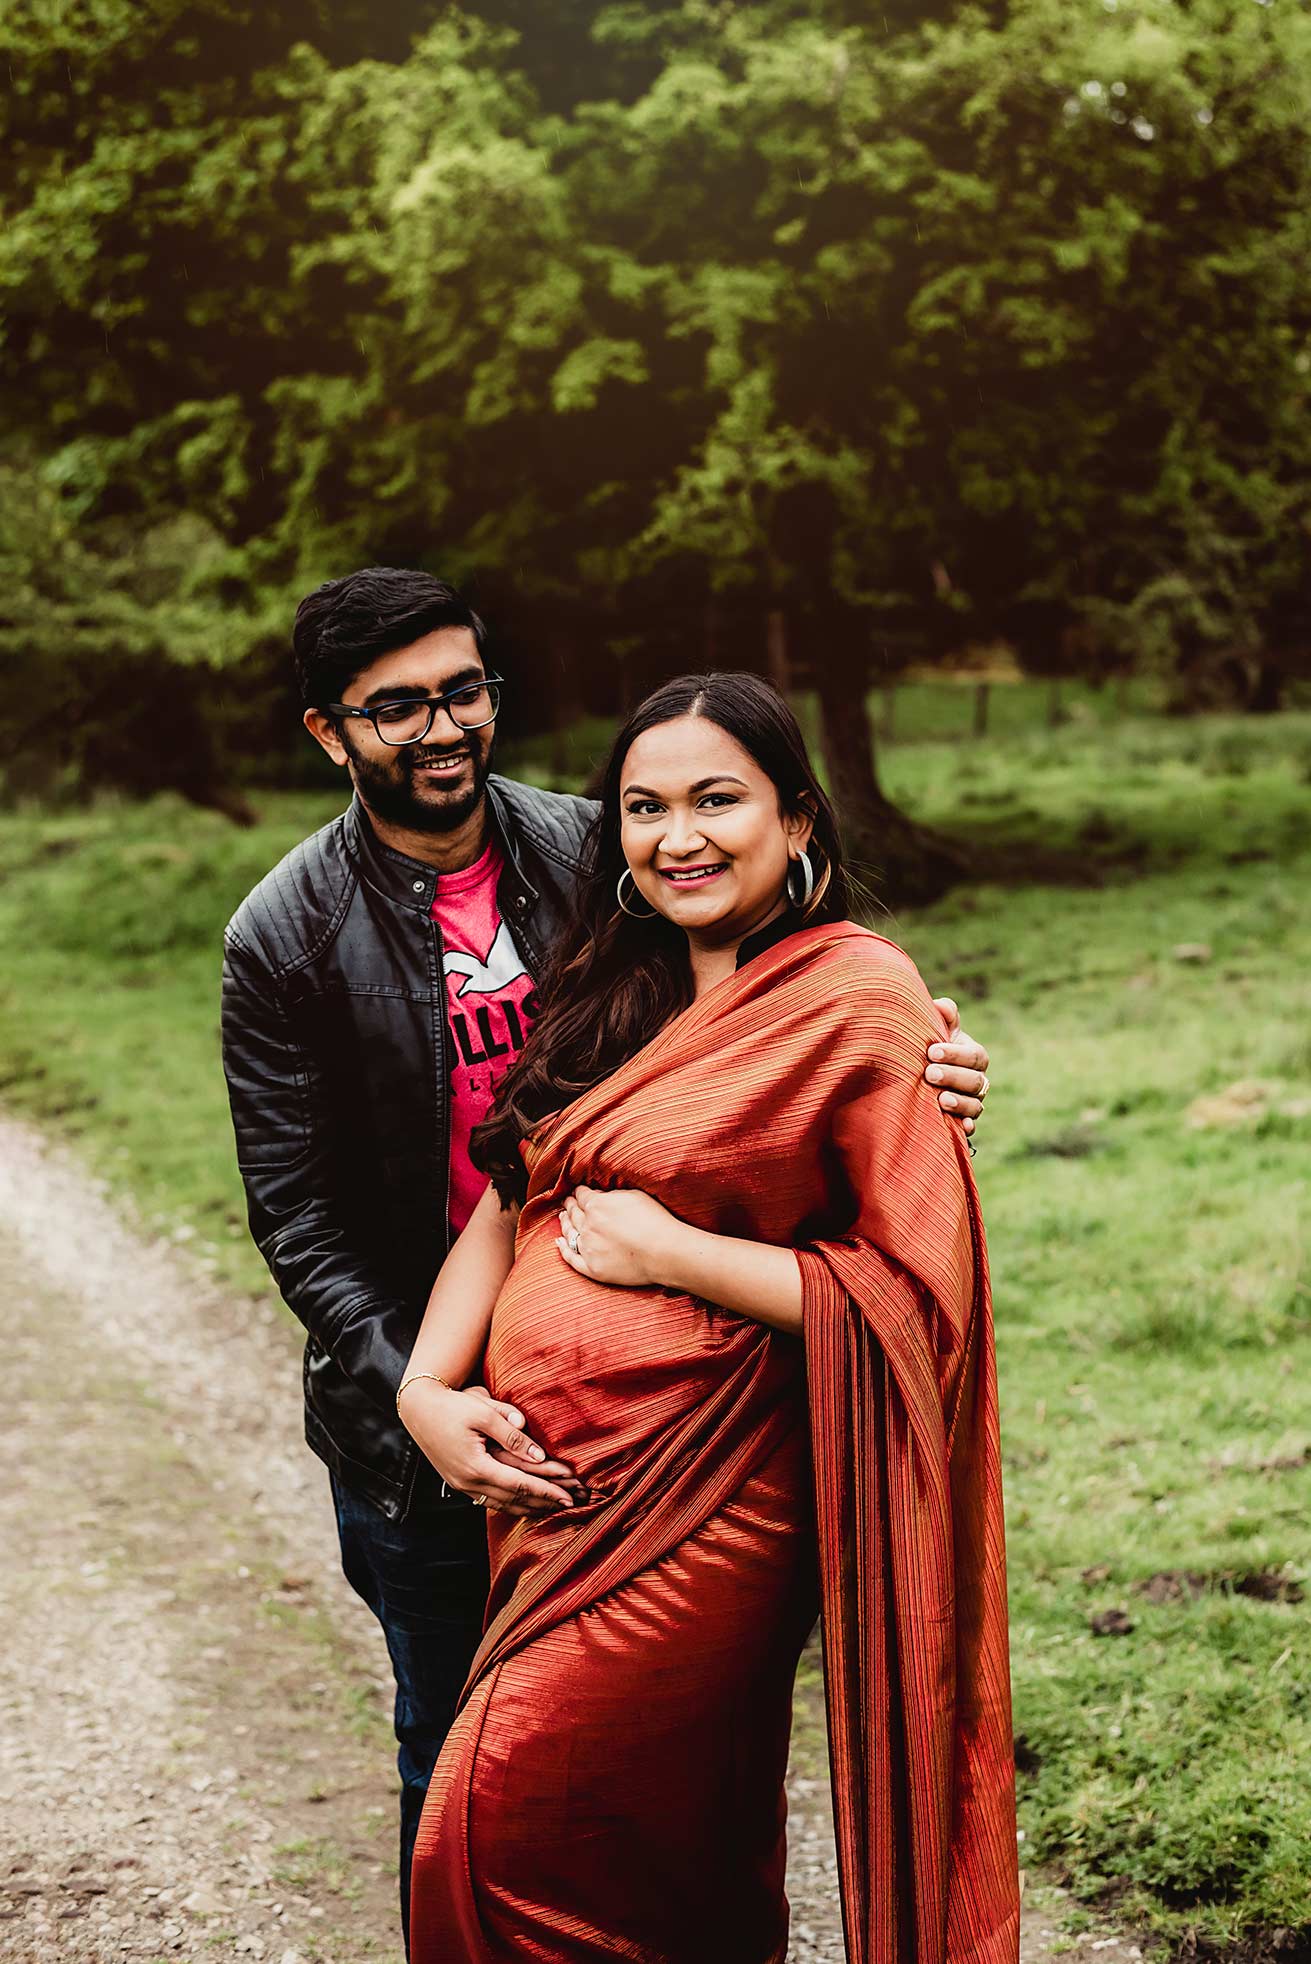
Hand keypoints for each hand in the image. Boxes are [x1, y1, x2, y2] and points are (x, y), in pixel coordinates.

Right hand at [397, 1380, 578, 1513]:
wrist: (418, 1409)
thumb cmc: (452, 1406)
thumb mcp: (483, 1413)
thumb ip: (511, 1434)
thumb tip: (538, 1454)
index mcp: (476, 1466)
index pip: (520, 1484)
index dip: (547, 1491)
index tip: (568, 1496)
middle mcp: (469, 1483)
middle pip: (514, 1499)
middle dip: (544, 1503)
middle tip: (571, 1504)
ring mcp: (462, 1486)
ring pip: (502, 1504)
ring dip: (530, 1508)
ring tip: (553, 1509)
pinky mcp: (460, 1482)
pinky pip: (490, 1500)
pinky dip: (511, 1505)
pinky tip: (524, 1506)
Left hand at [557, 1185, 683, 1288]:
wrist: (663, 1252)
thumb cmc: (654, 1220)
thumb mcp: (634, 1195)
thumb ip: (612, 1195)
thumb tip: (599, 1195)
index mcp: (596, 1206)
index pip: (581, 1195)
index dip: (579, 1192)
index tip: (579, 1191)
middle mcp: (587, 1226)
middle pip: (573, 1213)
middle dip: (570, 1205)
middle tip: (568, 1202)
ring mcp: (588, 1248)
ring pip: (569, 1233)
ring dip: (564, 1223)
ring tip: (562, 1218)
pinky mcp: (593, 1268)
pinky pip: (571, 1258)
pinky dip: (563, 1250)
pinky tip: (558, 1243)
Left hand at [927, 997, 990, 1136]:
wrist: (919, 1075)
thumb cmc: (930, 1049)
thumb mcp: (937, 1031)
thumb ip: (944, 1017)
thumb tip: (941, 1005)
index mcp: (974, 1057)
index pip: (975, 1056)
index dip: (956, 1054)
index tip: (932, 1051)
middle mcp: (977, 1081)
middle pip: (976, 1081)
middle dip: (953, 1076)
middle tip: (929, 1073)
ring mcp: (972, 1102)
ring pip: (975, 1105)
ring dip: (960, 1102)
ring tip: (941, 1099)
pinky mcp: (963, 1121)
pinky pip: (971, 1126)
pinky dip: (967, 1126)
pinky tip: (961, 1126)